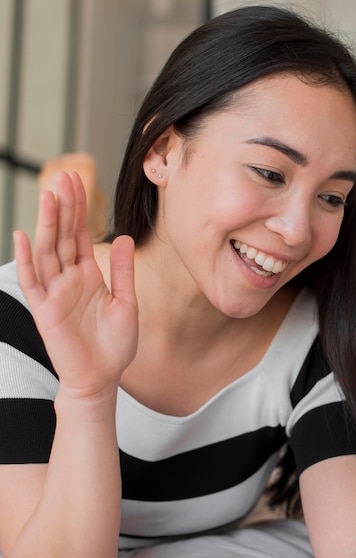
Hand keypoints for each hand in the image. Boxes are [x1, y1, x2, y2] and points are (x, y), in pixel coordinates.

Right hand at [14, 170, 137, 400]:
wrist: (102, 378)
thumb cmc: (114, 345)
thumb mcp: (127, 303)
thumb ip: (124, 271)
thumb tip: (127, 238)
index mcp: (89, 276)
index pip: (81, 236)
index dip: (79, 210)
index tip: (77, 182)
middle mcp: (70, 279)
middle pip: (64, 237)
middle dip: (65, 208)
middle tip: (64, 177)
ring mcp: (55, 293)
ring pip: (48, 252)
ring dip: (48, 224)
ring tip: (49, 196)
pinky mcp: (45, 310)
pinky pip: (33, 281)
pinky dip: (27, 260)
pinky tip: (24, 235)